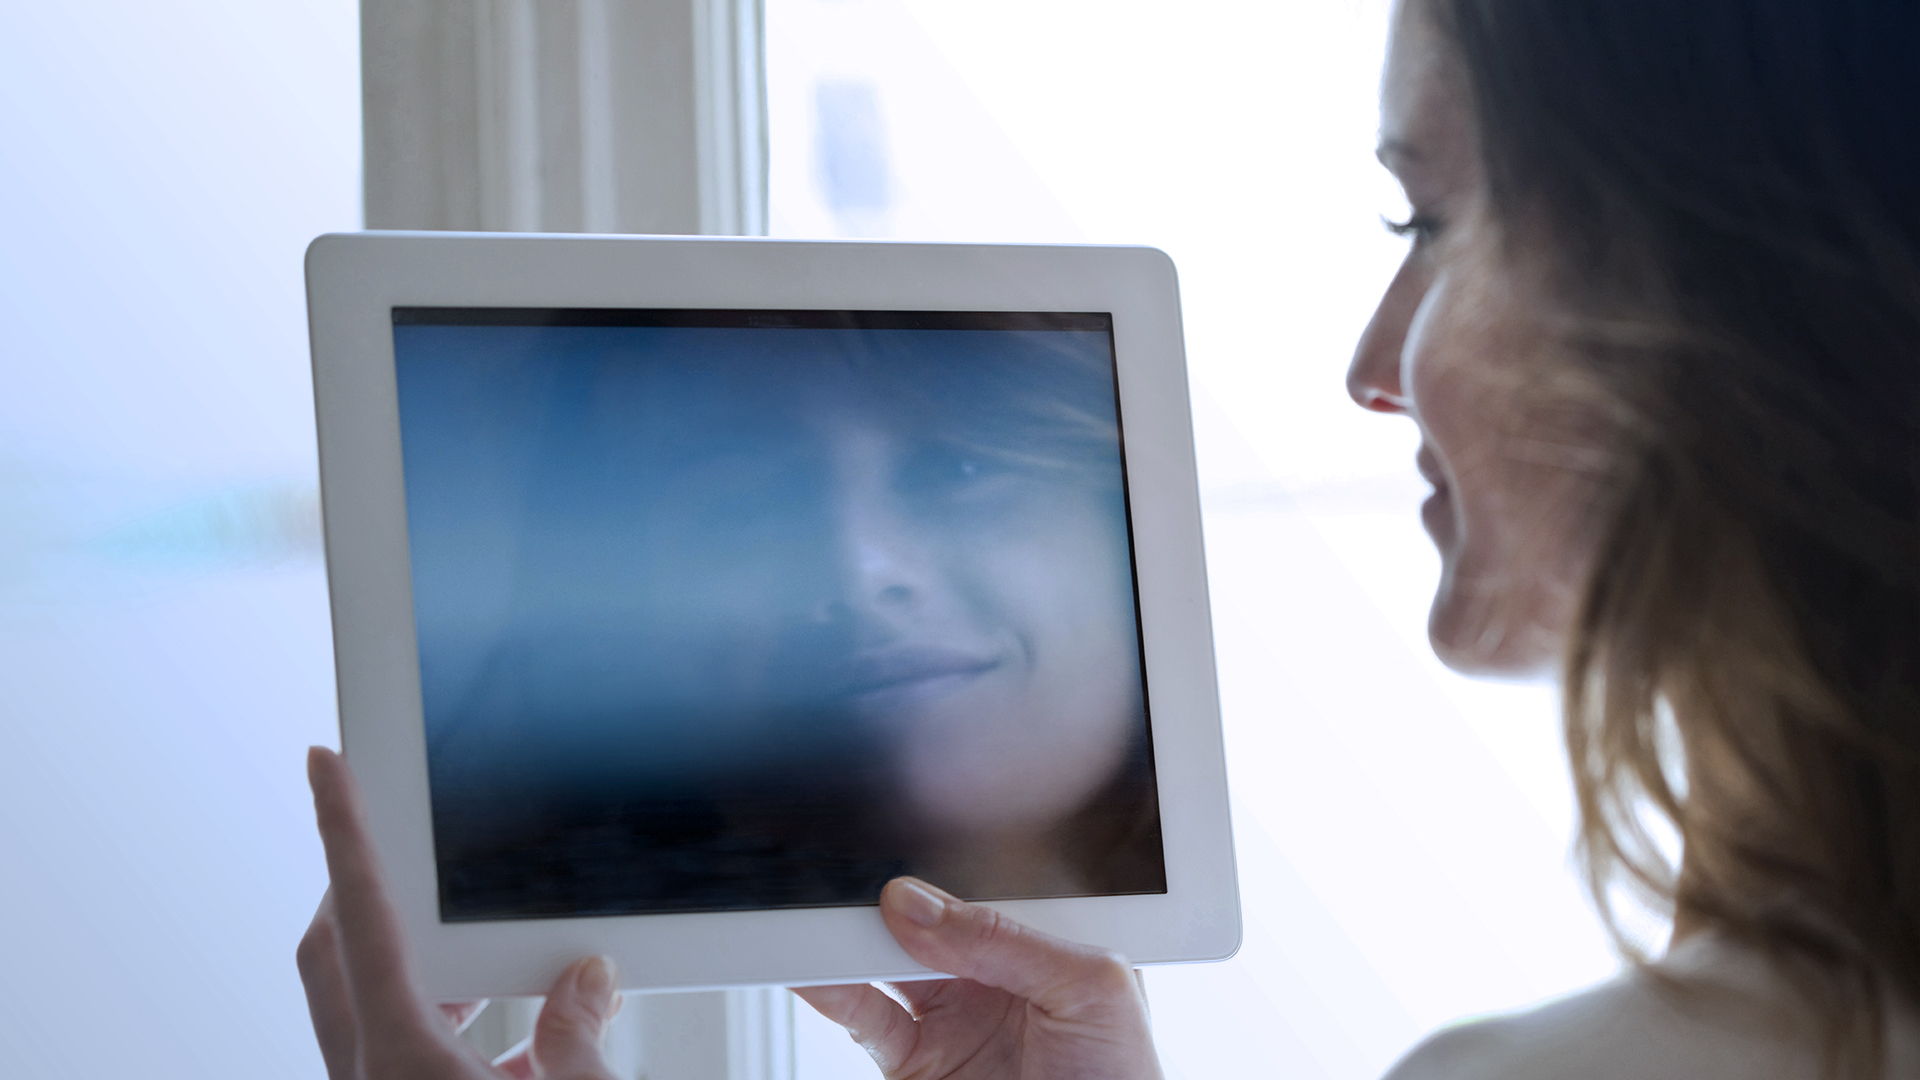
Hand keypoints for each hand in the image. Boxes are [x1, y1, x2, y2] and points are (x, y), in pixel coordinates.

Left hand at [297, 746, 623, 1079]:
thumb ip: (576, 1036)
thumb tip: (587, 979)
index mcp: (399, 1061)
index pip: (363, 917)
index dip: (344, 829)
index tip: (325, 763)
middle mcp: (373, 1077)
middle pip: (336, 951)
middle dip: (357, 882)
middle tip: (393, 831)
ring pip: (369, 1002)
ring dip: (419, 961)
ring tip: (481, 941)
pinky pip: (406, 1048)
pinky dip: (453, 1021)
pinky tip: (525, 1034)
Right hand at [794, 878, 1162, 1079]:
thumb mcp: (1092, 990)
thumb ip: (1008, 940)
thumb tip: (918, 904)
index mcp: (1045, 942)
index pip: (983, 885)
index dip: (941, 865)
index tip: (900, 851)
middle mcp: (994, 974)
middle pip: (923, 920)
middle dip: (883, 898)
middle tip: (845, 883)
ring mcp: (953, 1017)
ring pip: (884, 962)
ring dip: (846, 940)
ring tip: (814, 921)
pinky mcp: (917, 1060)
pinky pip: (865, 1016)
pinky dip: (830, 991)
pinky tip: (811, 969)